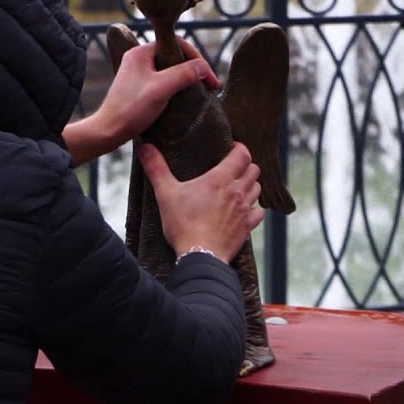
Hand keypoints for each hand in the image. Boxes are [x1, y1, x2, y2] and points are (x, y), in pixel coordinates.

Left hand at [96, 37, 219, 145]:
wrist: (109, 131)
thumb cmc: (131, 109)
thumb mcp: (162, 88)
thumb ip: (184, 74)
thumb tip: (203, 67)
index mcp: (141, 52)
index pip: (176, 44)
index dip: (197, 58)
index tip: (210, 78)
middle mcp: (138, 59)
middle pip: (174, 56)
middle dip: (193, 69)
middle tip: (209, 85)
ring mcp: (138, 74)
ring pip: (170, 70)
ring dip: (186, 79)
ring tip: (201, 92)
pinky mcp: (139, 88)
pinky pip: (163, 82)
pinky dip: (177, 88)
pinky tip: (185, 99)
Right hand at [138, 142, 263, 263]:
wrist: (200, 255)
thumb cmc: (183, 224)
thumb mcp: (165, 194)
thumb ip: (156, 169)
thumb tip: (145, 148)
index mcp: (220, 179)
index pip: (242, 155)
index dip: (240, 148)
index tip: (232, 148)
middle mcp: (237, 192)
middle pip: (254, 170)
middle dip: (246, 166)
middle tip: (234, 168)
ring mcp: (244, 210)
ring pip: (257, 189)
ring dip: (250, 186)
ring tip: (238, 187)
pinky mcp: (247, 227)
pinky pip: (258, 213)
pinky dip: (254, 209)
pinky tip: (244, 211)